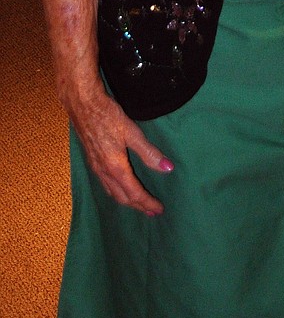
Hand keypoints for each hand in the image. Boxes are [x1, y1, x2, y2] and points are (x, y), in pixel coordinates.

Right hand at [67, 88, 173, 215]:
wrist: (82, 105)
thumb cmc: (108, 116)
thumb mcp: (132, 133)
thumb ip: (149, 152)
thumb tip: (168, 168)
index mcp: (115, 168)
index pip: (134, 193)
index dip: (147, 202)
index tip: (159, 209)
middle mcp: (103, 172)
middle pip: (122, 197)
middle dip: (138, 206)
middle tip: (152, 212)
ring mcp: (96, 167)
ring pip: (112, 192)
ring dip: (126, 200)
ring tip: (137, 204)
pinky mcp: (92, 161)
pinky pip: (105, 184)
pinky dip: (116, 191)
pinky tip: (120, 187)